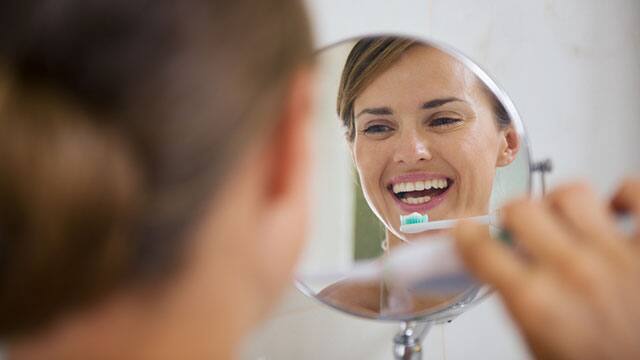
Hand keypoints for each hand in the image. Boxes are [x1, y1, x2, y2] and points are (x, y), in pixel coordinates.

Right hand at [454, 179, 639, 359]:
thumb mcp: (538, 344)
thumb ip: (518, 300)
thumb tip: (504, 268)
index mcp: (537, 303)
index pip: (481, 247)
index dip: (467, 236)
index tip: (469, 232)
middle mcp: (575, 273)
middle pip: (522, 208)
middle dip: (513, 216)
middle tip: (519, 226)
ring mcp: (617, 256)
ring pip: (573, 193)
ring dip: (560, 205)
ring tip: (562, 219)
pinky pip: (634, 194)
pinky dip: (621, 198)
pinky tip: (610, 213)